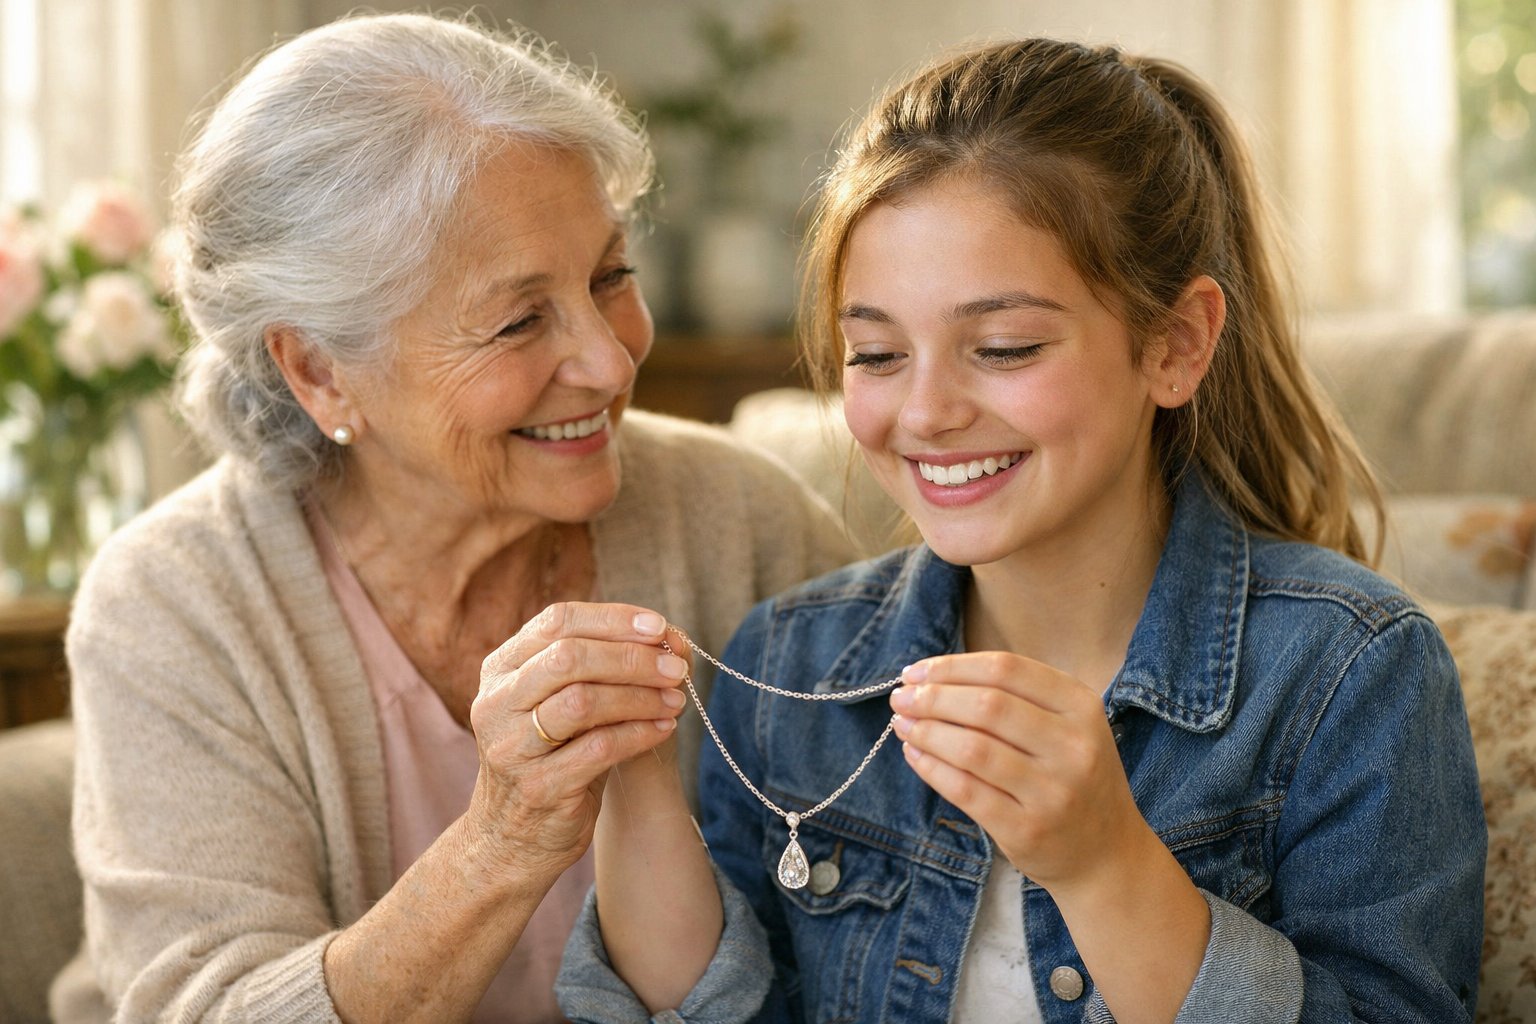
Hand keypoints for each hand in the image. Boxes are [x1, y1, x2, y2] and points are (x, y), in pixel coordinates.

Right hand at [462, 602, 688, 879]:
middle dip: (631, 657)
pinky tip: (664, 728)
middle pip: (568, 658)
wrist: (511, 839)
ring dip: (639, 696)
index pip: (557, 622)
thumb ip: (603, 668)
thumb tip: (672, 637)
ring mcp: (512, 747)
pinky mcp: (539, 787)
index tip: (659, 627)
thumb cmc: (550, 757)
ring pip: (582, 702)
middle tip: (676, 667)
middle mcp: (497, 703)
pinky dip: (639, 733)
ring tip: (676, 698)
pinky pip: (599, 749)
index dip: (612, 619)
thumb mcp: (563, 703)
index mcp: (502, 669)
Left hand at [889, 652, 1148, 892]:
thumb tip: (931, 678)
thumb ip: (1014, 699)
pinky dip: (932, 769)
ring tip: (902, 725)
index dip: (952, 667)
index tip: (915, 671)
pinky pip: (966, 790)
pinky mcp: (1028, 829)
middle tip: (901, 698)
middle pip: (986, 706)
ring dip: (926, 732)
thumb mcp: (1067, 727)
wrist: (1107, 855)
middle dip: (932, 697)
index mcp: (1081, 706)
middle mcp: (1073, 746)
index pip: (1006, 670)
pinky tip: (914, 755)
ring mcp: (1053, 791)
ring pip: (972, 748)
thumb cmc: (1072, 779)